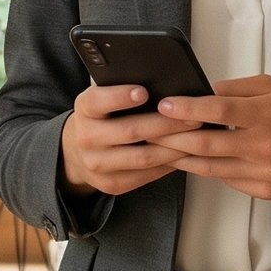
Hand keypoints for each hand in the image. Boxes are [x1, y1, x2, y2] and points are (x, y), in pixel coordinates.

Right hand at [59, 82, 192, 197]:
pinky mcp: (110, 184)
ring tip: (194, 138)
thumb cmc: (100, 118)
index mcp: (84, 110)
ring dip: (173, 148)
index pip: (98, 101)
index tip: (144, 92)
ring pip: (143, 157)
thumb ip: (121, 93)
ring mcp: (97, 164)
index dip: (120, 97)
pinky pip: (145, 175)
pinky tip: (182, 154)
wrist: (77, 153)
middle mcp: (86, 138)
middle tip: (192, 117)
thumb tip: (162, 86)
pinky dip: (167, 164)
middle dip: (166, 124)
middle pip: (130, 131)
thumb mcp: (101, 100)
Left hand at [152, 74, 270, 200]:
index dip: (187, 109)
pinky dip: (205, 170)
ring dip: (181, 158)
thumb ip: (237, 89)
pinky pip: (226, 180)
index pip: (217, 111)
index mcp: (265, 114)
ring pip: (210, 167)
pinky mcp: (264, 190)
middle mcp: (263, 145)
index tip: (164, 105)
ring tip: (160, 148)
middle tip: (149, 131)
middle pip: (206, 144)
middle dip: (171, 138)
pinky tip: (189, 161)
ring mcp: (263, 171)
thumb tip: (203, 93)